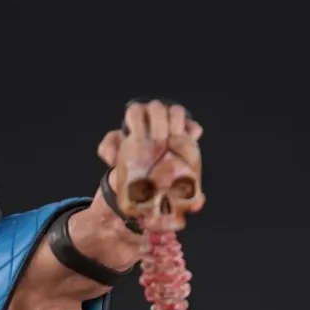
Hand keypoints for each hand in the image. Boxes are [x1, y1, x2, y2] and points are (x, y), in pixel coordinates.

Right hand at [97, 100, 204, 231]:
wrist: (134, 202)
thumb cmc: (159, 190)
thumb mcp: (176, 190)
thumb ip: (187, 191)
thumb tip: (199, 201)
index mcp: (171, 136)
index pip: (177, 115)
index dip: (181, 120)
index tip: (180, 133)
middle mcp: (153, 129)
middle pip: (157, 107)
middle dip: (160, 117)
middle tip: (161, 137)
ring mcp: (134, 134)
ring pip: (135, 111)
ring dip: (137, 120)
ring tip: (140, 139)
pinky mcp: (115, 145)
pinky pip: (110, 140)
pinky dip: (110, 150)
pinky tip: (113, 162)